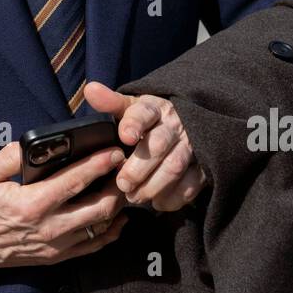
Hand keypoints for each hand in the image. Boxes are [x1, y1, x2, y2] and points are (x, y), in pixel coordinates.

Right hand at [0, 141, 130, 269]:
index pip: (75, 181)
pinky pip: (92, 246)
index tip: (114, 152)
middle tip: (126, 167)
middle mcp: (48, 227)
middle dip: (116, 184)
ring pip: (99, 227)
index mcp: (31, 203)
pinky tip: (118, 218)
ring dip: (116, 206)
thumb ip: (8, 156)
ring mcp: (54, 245)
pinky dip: (110, 232)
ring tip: (124, 186)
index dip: (98, 165)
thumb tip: (31, 143)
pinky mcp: (56, 257)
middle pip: (97, 206)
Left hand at [82, 81, 209, 212]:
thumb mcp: (131, 107)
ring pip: (174, 165)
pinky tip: (157, 202)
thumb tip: (90, 89)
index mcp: (155, 108)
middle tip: (122, 183)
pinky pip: (191, 183)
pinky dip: (174, 196)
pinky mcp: (201, 165)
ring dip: (153, 185)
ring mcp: (191, 145)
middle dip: (139, 167)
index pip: (144, 113)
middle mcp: (175, 125)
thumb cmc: (149, 120)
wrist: (185, 125)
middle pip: (158, 144)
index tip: (125, 136)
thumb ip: (111, 103)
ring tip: (134, 197)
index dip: (134, 124)